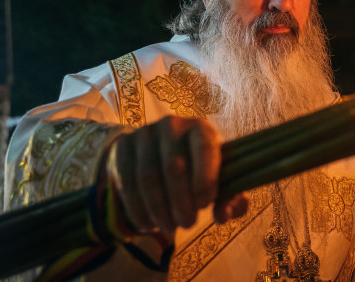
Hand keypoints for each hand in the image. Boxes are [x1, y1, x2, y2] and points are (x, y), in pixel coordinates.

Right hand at [105, 116, 247, 234]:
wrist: (157, 154)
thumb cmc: (197, 171)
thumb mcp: (218, 181)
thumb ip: (230, 199)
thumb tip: (223, 214)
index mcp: (201, 129)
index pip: (205, 147)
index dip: (206, 178)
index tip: (205, 205)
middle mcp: (173, 125)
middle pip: (174, 167)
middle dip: (181, 202)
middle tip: (188, 224)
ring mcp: (145, 134)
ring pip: (148, 177)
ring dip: (159, 210)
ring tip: (169, 228)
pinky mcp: (123, 147)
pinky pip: (127, 182)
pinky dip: (138, 209)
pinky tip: (149, 224)